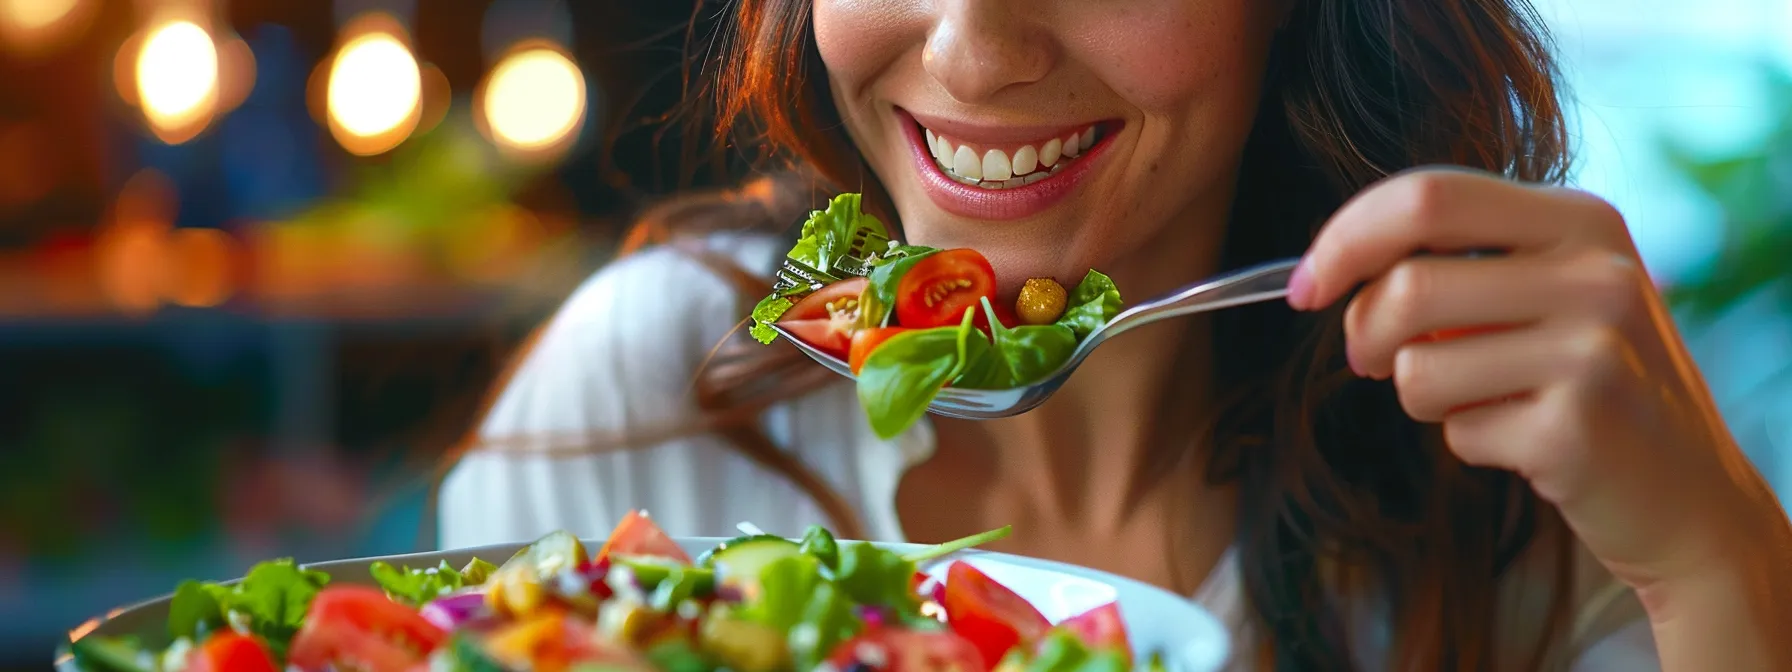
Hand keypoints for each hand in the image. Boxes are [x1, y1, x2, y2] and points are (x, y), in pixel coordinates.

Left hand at [1286, 167, 1788, 594]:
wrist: (1688, 496)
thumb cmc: (1587, 384)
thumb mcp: (1546, 294)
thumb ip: (1459, 263)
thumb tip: (1330, 267)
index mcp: (1581, 219)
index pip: (1428, 196)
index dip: (1346, 238)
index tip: (1305, 285)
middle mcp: (1597, 273)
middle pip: (1408, 285)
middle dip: (1362, 331)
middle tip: (1369, 359)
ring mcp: (1594, 350)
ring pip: (1416, 365)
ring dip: (1419, 394)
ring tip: (1478, 402)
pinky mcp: (1578, 427)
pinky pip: (1456, 431)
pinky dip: (1466, 443)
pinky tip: (1524, 442)